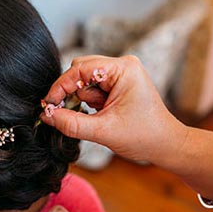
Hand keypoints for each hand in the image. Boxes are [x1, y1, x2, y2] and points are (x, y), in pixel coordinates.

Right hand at [41, 55, 187, 163]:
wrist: (166, 145)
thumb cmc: (144, 136)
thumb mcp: (103, 131)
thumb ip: (71, 123)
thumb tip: (47, 115)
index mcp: (123, 69)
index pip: (80, 69)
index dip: (61, 86)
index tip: (48, 104)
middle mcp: (123, 66)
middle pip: (81, 70)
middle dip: (71, 93)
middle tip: (65, 113)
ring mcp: (121, 74)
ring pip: (85, 80)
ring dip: (82, 100)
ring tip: (96, 118)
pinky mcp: (119, 84)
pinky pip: (93, 88)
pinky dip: (89, 102)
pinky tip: (99, 115)